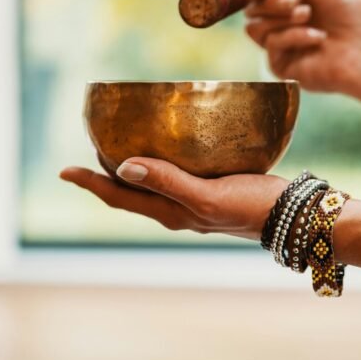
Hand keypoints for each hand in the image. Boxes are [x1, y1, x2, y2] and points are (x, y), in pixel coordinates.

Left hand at [60, 158, 287, 240]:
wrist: (297, 216)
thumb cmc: (253, 207)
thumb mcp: (208, 196)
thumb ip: (168, 181)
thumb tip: (123, 167)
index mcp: (171, 213)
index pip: (118, 197)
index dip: (90, 183)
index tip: (64, 169)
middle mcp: (178, 209)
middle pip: (130, 192)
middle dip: (105, 173)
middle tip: (89, 146)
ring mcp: (196, 201)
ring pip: (153, 183)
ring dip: (132, 166)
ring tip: (119, 143)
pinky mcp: (215, 189)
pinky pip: (176, 174)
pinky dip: (162, 160)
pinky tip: (172, 143)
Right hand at [245, 0, 360, 100]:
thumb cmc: (351, 14)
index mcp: (290, 1)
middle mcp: (282, 24)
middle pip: (251, 7)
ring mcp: (281, 46)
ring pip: (255, 26)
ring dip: (282, 18)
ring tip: (308, 16)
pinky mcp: (282, 67)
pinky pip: (270, 45)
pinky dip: (294, 36)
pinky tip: (317, 38)